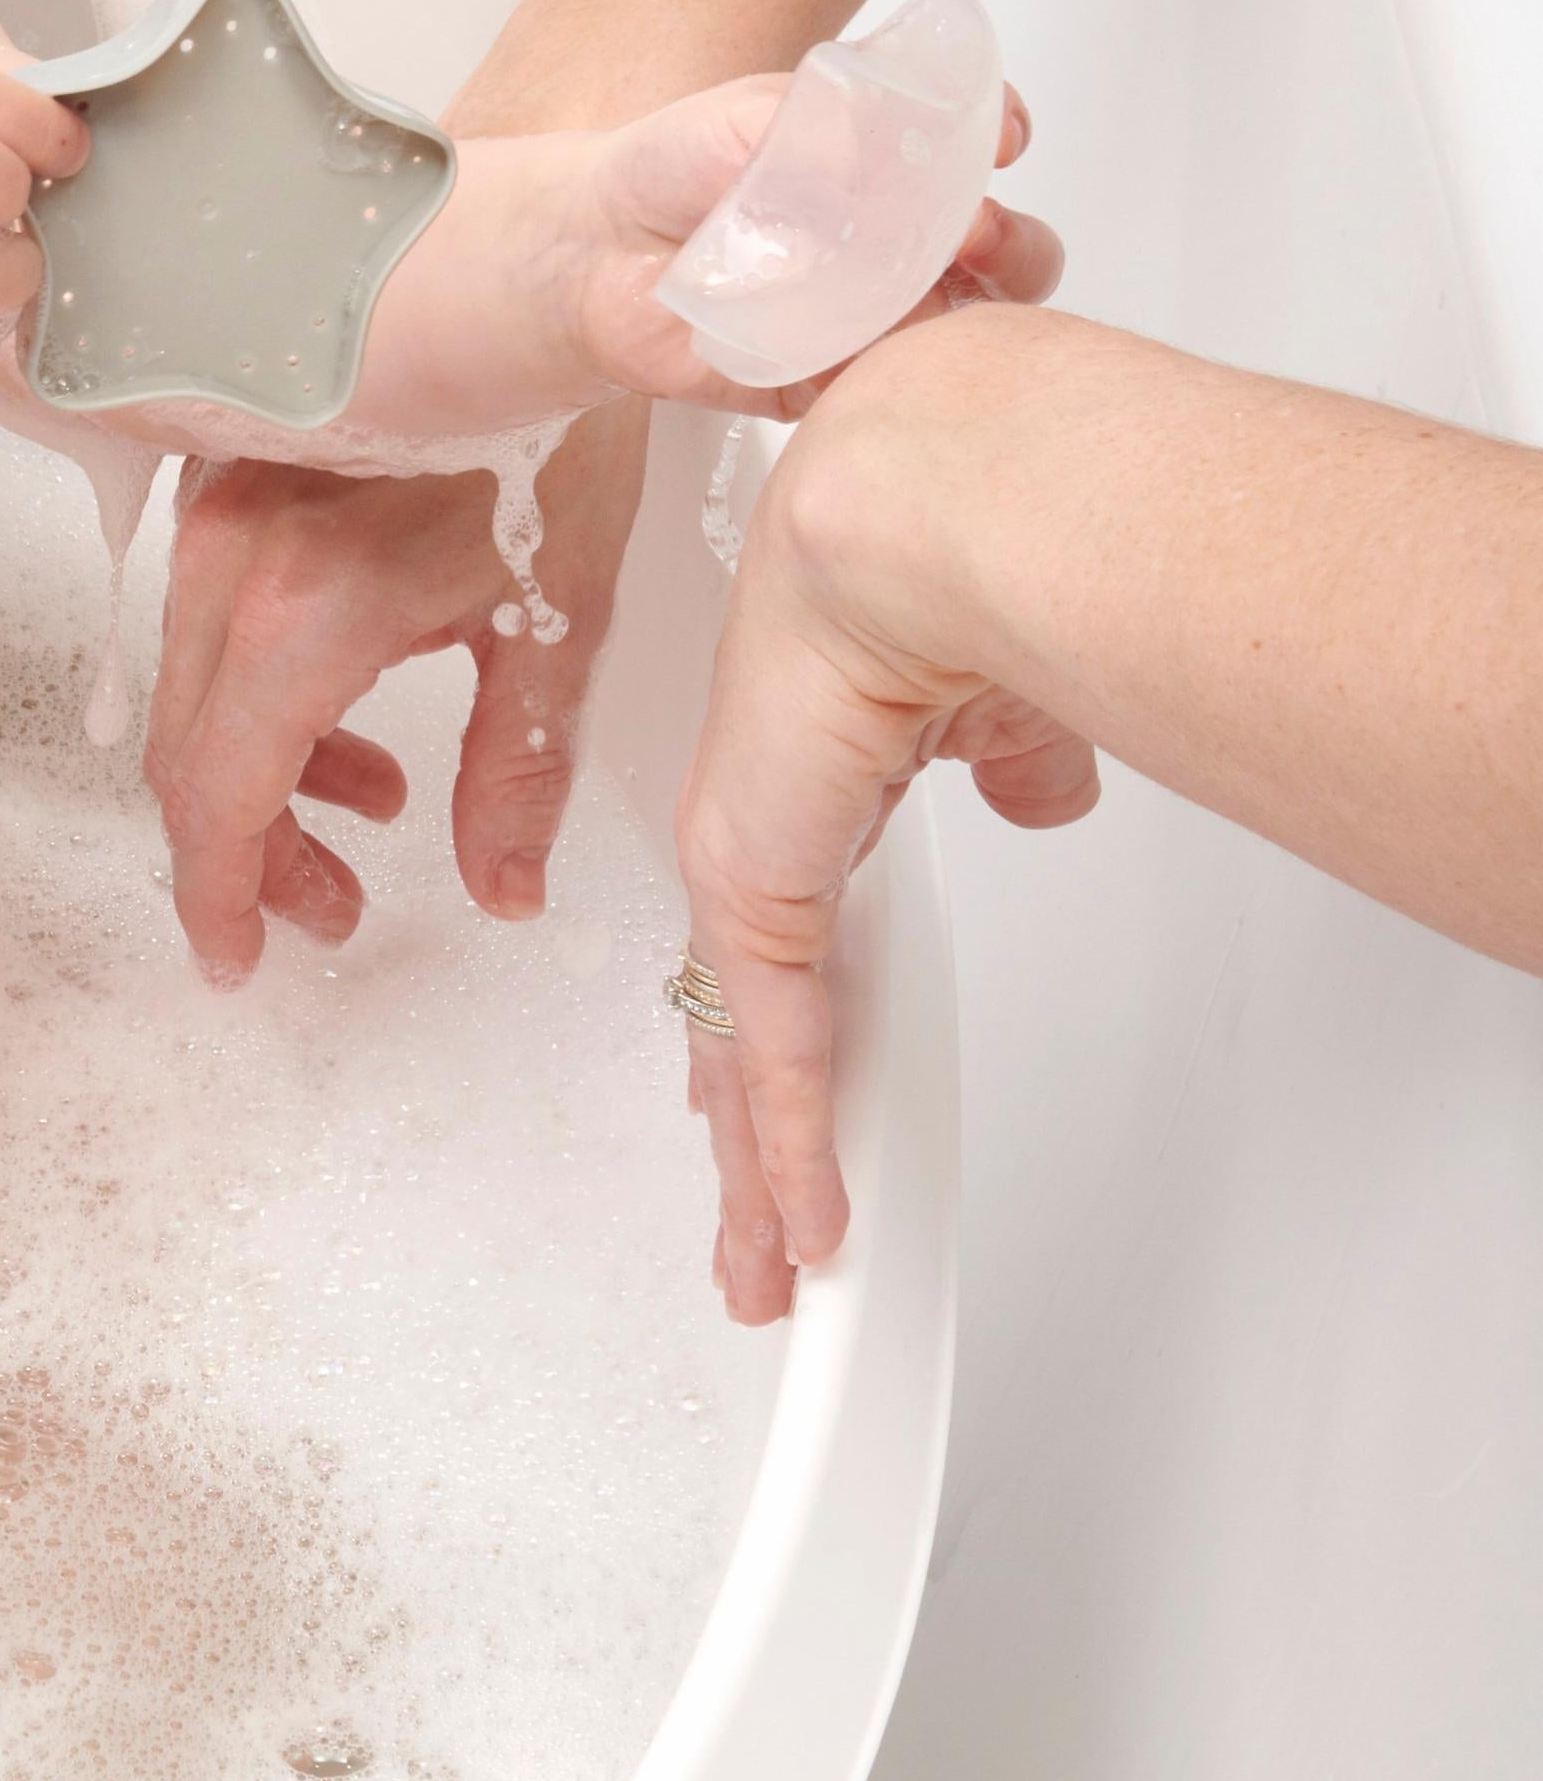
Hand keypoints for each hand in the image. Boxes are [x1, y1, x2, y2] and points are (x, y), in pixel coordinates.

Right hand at [146, 398, 651, 981]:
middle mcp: (232, 564)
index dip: (222, 895)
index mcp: (307, 614)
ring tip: (378, 801)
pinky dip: (256, 692)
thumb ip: (517, 775)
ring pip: (194, 694)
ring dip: (264, 773)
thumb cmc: (558, 424)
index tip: (241, 955)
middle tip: (336, 903)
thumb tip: (503, 887)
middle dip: (252, 853)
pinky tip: (355, 699)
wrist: (537, 276)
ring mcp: (214, 514)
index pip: (220, 798)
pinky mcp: (222, 479)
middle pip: (190, 760)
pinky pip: (204, 621)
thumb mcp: (559, 620)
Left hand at [569, 77, 1061, 413]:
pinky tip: (863, 359)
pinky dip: (882, 380)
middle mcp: (901, 244)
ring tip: (922, 298)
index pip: (985, 152)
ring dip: (964, 318)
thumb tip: (877, 151)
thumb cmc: (675, 168)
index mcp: (898, 169)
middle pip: (1007, 255)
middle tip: (971, 233)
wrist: (592, 249)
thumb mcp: (749, 116)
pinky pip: (877, 394)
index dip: (1005, 142)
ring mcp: (872, 318)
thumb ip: (815, 123)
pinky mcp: (826, 383)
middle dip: (1011, 244)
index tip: (1003, 139)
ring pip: (961, 332)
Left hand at [674, 373, 1099, 1322]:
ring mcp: (740, 871)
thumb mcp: (993, 700)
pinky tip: (802, 1222)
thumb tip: (1042, 796)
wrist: (917, 510)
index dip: (777, 1054)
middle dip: (750, 1152)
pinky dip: (793, 1144)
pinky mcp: (749, 886)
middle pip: (739, 1036)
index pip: (777, 961)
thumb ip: (1006, 762)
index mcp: (799, 795)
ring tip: (767, 1270)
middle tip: (752, 1243)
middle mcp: (753, 842)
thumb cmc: (947, 557)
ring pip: (744, 1066)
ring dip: (767, 1178)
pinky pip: (771, 1049)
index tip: (781, 1124)